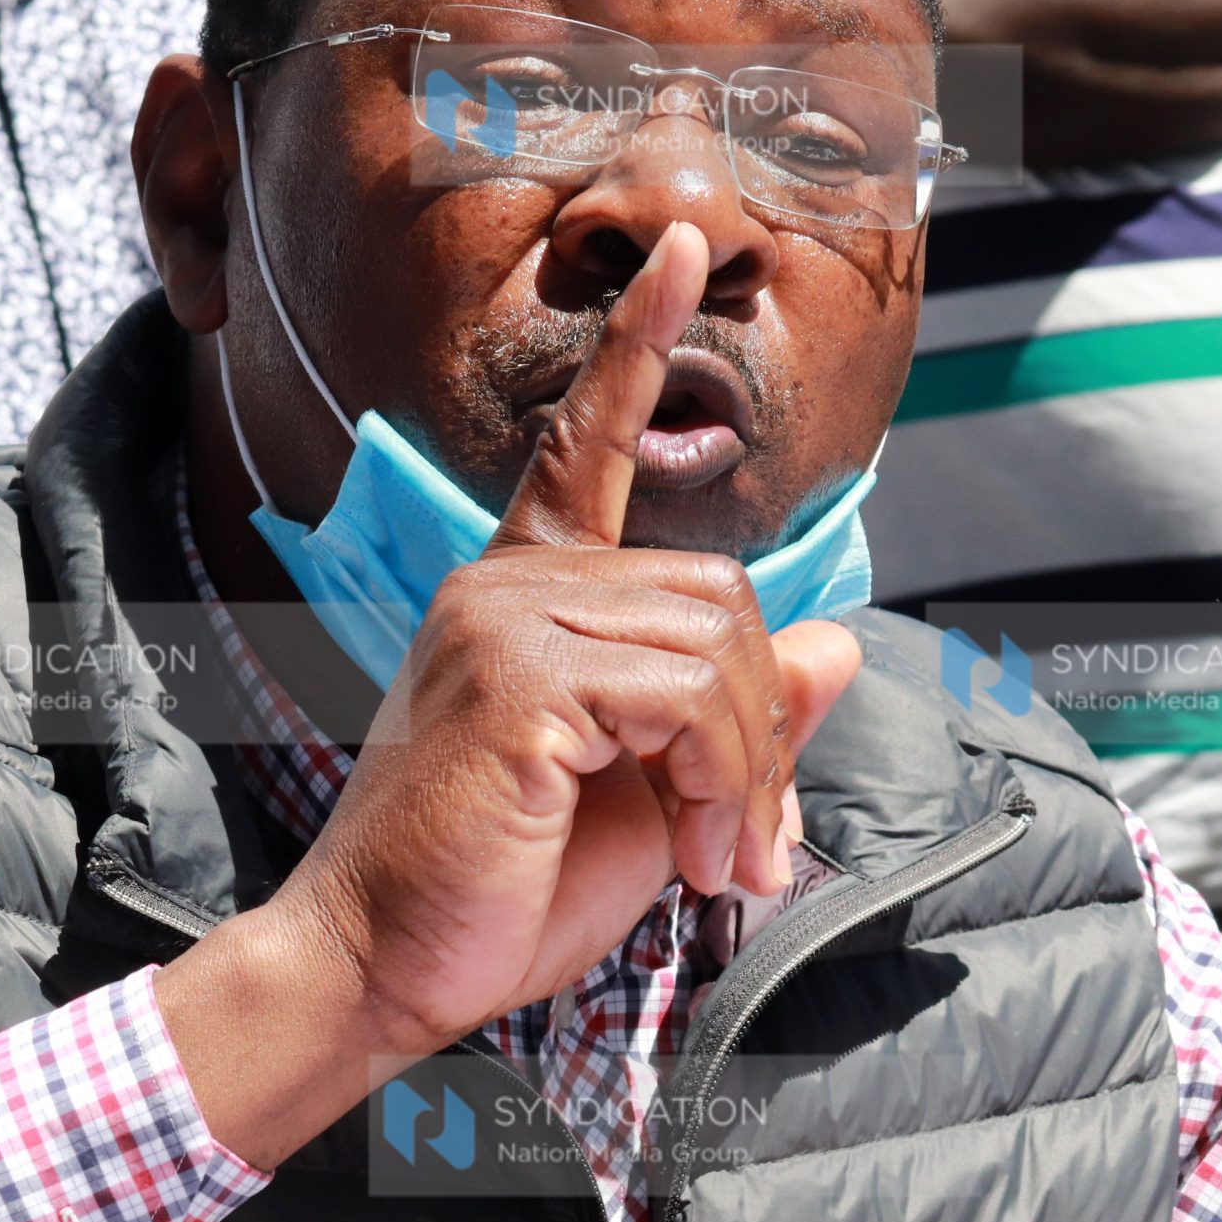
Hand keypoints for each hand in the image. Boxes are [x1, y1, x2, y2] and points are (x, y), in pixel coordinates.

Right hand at [157, 222, 862, 1168]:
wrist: (384, 972)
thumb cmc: (502, 890)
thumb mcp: (653, 797)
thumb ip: (737, 717)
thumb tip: (837, 641)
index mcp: (524, 590)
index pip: (586, 444)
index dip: (639, 344)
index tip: (684, 248)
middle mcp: (508, 581)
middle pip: (723, 595)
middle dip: (760, 731)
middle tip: (743, 843)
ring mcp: (506, 617)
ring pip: (718, 646)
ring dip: (744, 772)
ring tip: (712, 860)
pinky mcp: (518, 674)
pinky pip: (688, 697)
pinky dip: (720, 782)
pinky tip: (689, 851)